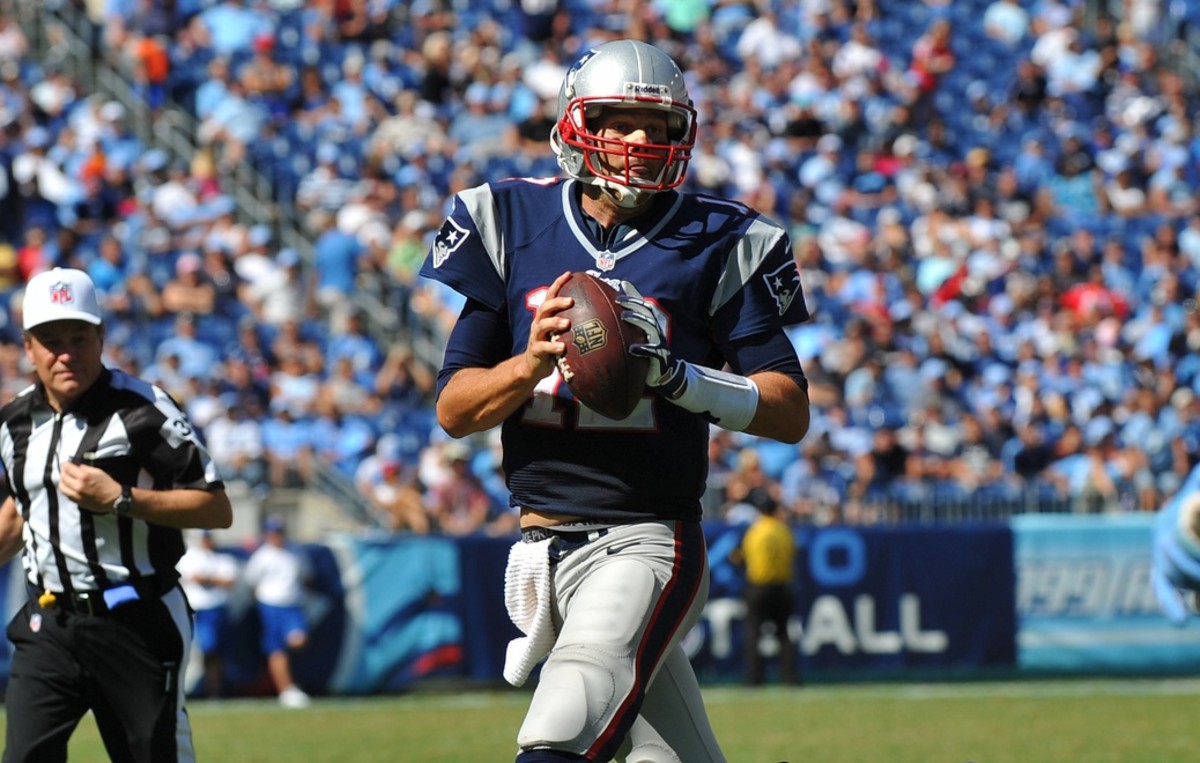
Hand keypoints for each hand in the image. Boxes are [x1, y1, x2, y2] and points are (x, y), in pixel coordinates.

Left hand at [59, 462, 121, 513]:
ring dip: (62, 481)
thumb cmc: (108, 484)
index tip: (65, 463)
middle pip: (63, 477)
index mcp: (84, 476)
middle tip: (65, 469)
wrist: (112, 500)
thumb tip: (77, 466)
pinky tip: (69, 486)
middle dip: (63, 471)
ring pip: (62, 486)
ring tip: (65, 478)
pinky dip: (65, 488)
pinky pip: (66, 494)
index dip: (65, 464)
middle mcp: (78, 486)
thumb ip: (86, 468)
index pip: (68, 468)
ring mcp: (76, 494)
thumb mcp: (99, 472)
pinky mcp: (76, 501)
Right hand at [526, 271, 572, 381]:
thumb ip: (575, 324)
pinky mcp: (536, 350)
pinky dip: (553, 346)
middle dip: (557, 302)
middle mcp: (539, 323)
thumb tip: (602, 318)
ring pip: (542, 325)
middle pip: (545, 307)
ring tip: (567, 323)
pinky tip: (563, 347)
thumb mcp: (562, 333)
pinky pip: (543, 347)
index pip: (550, 295)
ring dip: (555, 322)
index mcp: (546, 316)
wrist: (534, 366)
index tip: (569, 274)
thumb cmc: (553, 346)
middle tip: (570, 301)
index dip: (558, 284)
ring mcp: (536, 336)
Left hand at [617, 281, 685, 397]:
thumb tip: (609, 313)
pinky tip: (632, 349)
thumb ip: (627, 326)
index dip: (634, 295)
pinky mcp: (660, 357)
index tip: (622, 286)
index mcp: (650, 324)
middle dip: (634, 303)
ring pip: (650, 327)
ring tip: (624, 316)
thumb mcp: (636, 339)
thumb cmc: (644, 355)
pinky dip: (643, 349)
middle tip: (619, 299)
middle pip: (647, 312)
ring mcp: (659, 343)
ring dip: (637, 319)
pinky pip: (653, 351)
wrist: (661, 375)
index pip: (644, 305)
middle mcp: (656, 330)